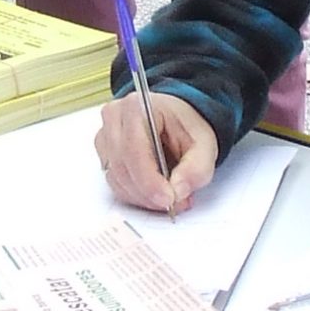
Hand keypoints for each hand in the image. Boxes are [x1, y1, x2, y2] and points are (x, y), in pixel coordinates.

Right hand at [96, 91, 217, 212]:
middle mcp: (115, 118)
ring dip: (142, 196)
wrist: (176, 118)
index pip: (134, 150)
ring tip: (170, 197)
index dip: (149, 181)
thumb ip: (196, 169)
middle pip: (122, 167)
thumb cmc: (186, 124)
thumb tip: (178, 191)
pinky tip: (154, 191)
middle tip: (174, 203)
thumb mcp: (205, 144)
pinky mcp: (104, 153)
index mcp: (137, 107)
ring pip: (116, 179)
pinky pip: (114, 182)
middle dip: (149, 193)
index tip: (168, 199)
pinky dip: (135, 194)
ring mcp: (105, 135)